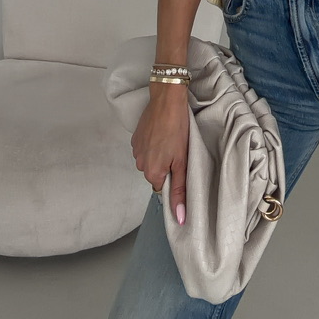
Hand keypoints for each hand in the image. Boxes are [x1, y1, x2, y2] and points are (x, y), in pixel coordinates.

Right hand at [131, 85, 189, 225]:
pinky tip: (161, 133)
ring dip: (159, 154)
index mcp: (152, 172)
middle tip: (178, 150)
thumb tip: (180, 218)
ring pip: (150, 160)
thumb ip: (180, 190)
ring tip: (170, 139)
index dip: (173, 178)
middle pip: (155, 174)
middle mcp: (140, 164)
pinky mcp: (135, 137)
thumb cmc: (177, 128)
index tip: (180, 166)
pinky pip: (145, 148)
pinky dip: (153, 144)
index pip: (162, 187)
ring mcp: (135, 150)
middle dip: (166, 166)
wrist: (166, 100)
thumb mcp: (183, 160)